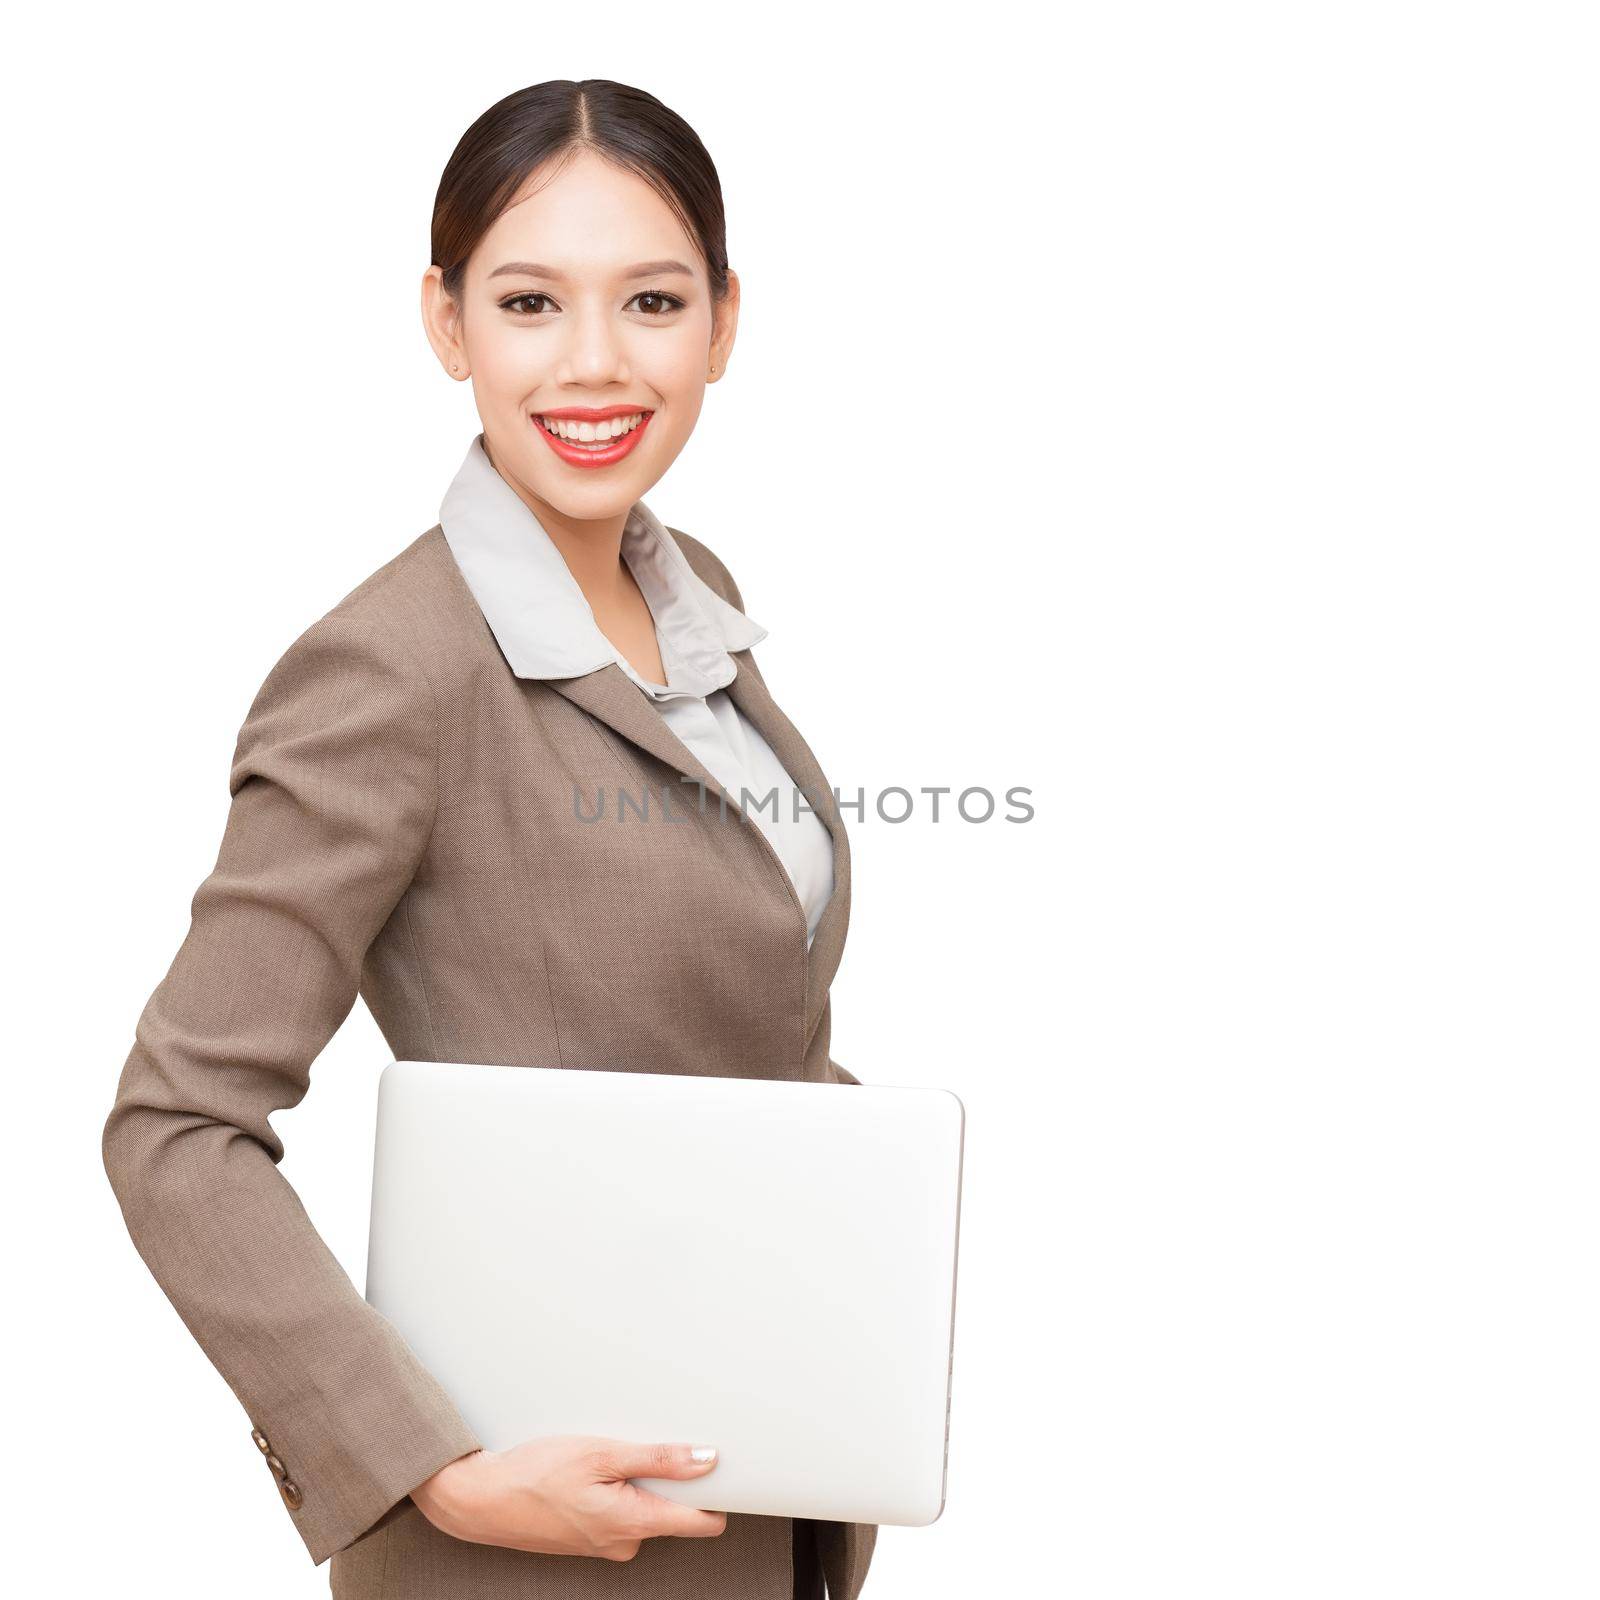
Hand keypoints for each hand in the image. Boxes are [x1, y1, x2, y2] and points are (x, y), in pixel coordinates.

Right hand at [410, 1435, 725, 1559]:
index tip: (723, 1466)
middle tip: (641, 1442)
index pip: (702, 1523)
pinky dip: (614, 1489)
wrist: (481, 1499)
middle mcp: (624, 1543)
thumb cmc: (535, 1474)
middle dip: (667, 1476)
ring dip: (635, 1479)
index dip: (718, 1494)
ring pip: (643, 1507)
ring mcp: (605, 1545)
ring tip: (604, 1454)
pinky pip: (619, 1511)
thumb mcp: (602, 1453)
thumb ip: (659, 1459)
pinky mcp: (590, 1539)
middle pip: (672, 1510)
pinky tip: (589, 1470)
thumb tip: (707, 1460)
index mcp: (634, 1524)